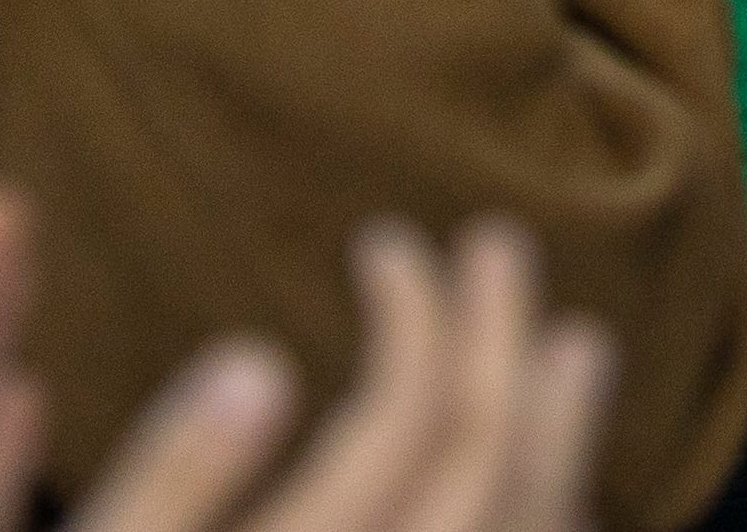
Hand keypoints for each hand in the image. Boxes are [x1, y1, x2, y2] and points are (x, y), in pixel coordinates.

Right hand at [74, 222, 608, 531]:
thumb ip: (171, 478)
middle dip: (503, 350)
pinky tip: (558, 484)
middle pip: (489, 479)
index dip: (416, 322)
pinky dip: (553, 514)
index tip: (391, 242)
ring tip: (576, 346)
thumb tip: (259, 361)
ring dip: (560, 437)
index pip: (404, 433)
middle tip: (500, 243)